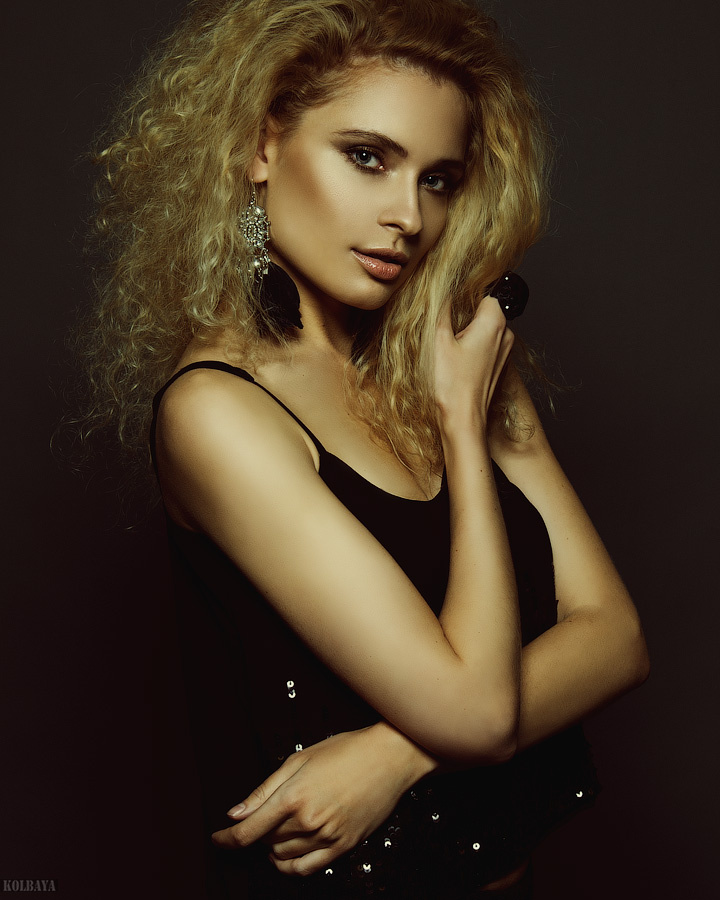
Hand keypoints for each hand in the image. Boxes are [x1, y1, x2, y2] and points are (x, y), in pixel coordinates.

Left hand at [211, 724, 436, 875]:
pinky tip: (286, 854)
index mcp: (294, 796)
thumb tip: (236, 814)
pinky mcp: (344, 846)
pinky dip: (290, 866)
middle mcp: (309, 820)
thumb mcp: (299, 760)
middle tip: (261, 817)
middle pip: (265, 841)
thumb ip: (264, 790)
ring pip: (283, 856)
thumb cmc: (346, 750)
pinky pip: (307, 868)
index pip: (248, 830)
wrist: (389, 758)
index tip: (217, 838)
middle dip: (256, 832)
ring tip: (278, 828)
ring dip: (272, 847)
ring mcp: (328, 836)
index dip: (226, 839)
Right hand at [434, 295, 513, 424]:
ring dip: (468, 334)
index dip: (466, 296)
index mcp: (494, 322)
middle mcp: (506, 334)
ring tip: (452, 352)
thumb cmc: (452, 385)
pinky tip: (459, 363)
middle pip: (485, 311)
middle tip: (448, 335)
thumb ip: (442, 310)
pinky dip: (473, 349)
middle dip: (465, 317)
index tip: (451, 309)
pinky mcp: (500, 365)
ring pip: (486, 329)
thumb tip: (442, 291)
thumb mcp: (439, 341)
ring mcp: (505, 351)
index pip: (486, 292)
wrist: (464, 420)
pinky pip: (487, 346)